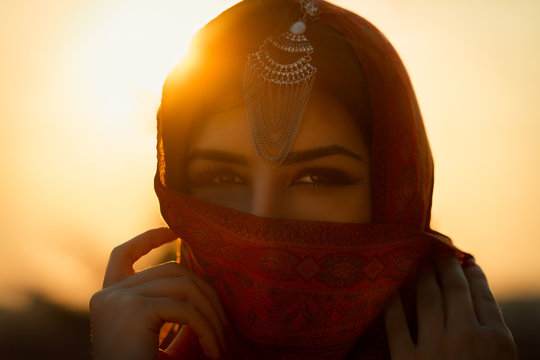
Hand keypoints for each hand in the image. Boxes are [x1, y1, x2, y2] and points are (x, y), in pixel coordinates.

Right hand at [90, 228, 228, 359]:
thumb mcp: (161, 336)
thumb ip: (176, 307)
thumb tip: (209, 284)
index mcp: (109, 299)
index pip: (122, 255)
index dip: (148, 240)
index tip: (172, 230)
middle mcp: (108, 294)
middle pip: (171, 272)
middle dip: (206, 295)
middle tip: (226, 327)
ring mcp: (118, 299)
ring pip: (184, 287)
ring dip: (212, 316)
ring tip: (222, 344)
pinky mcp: (133, 310)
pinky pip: (186, 310)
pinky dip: (208, 330)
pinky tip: (214, 351)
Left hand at [384, 256, 516, 359]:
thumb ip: (493, 335)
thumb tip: (477, 299)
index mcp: (497, 341)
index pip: (483, 295)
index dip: (473, 273)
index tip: (465, 259)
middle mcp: (467, 338)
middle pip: (455, 290)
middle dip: (446, 265)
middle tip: (438, 249)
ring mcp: (435, 349)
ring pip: (427, 299)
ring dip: (422, 276)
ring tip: (418, 261)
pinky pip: (396, 324)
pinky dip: (392, 302)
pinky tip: (389, 288)